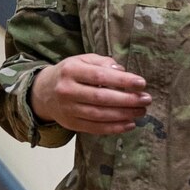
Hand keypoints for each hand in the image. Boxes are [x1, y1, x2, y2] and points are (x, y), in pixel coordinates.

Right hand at [31, 53, 150, 135]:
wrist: (43, 92)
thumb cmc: (70, 74)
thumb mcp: (82, 61)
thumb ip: (102, 63)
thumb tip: (122, 71)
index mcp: (71, 70)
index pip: (100, 76)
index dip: (122, 81)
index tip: (141, 83)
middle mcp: (67, 90)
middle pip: (101, 97)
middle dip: (127, 100)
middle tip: (146, 100)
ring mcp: (68, 109)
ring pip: (99, 115)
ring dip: (124, 115)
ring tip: (141, 111)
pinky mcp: (71, 124)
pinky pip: (95, 128)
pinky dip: (114, 128)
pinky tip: (129, 124)